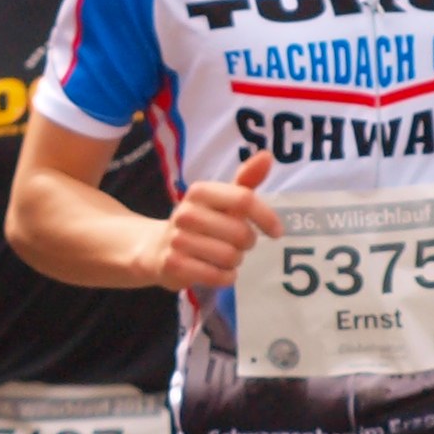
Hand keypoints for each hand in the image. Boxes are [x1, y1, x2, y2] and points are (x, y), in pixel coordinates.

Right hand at [155, 151, 280, 291]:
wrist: (157, 249)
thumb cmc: (200, 223)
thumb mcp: (222, 200)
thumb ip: (246, 180)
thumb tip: (267, 156)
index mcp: (200, 192)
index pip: (244, 199)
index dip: (266, 217)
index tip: (277, 232)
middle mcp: (186, 213)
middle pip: (241, 233)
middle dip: (247, 244)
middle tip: (239, 245)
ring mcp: (178, 240)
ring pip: (230, 256)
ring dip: (235, 262)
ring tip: (225, 258)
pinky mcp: (174, 265)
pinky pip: (216, 276)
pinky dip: (225, 277)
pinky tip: (219, 272)